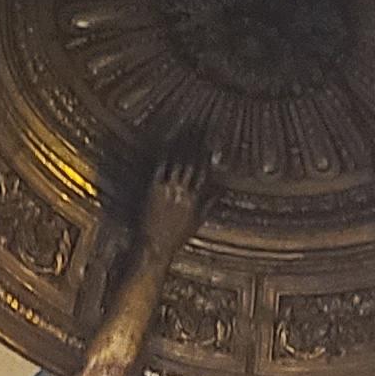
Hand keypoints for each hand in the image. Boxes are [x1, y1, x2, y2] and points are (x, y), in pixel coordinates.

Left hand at [138, 137, 210, 260]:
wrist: (156, 246)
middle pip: (192, 163)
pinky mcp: (154, 189)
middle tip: (198, 129)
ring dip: (182, 146)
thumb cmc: (176, 237)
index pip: (204, 173)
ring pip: (178, 162)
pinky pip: (161, 168)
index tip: (208, 144)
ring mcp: (168, 189)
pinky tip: (166, 146)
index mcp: (195, 199)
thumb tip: (220, 191)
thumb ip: (209, 204)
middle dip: (196, 145)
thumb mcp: (197, 221)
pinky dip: (165, 156)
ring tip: (184, 132)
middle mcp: (184, 192)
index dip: (206, 157)